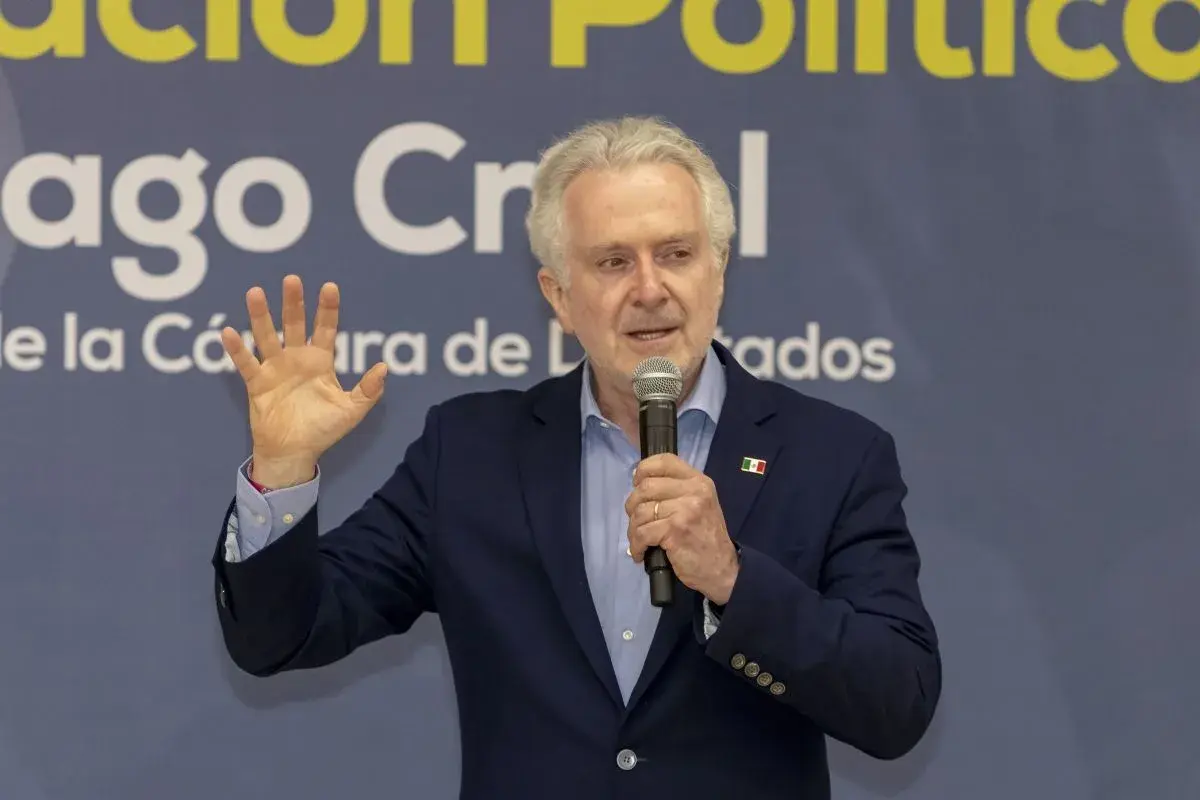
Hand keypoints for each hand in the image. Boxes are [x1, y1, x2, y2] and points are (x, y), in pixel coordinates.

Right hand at [221, 275, 386, 487]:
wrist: (295, 453)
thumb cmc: (324, 430)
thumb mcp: (352, 410)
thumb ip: (368, 389)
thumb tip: (385, 367)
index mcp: (320, 361)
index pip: (325, 329)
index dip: (327, 309)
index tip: (330, 287)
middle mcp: (296, 359)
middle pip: (294, 325)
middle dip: (293, 303)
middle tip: (292, 279)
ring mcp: (275, 369)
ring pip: (266, 337)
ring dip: (260, 316)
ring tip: (255, 293)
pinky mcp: (257, 384)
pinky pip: (247, 364)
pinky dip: (237, 349)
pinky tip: (229, 331)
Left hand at [624, 454, 739, 604]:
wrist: (722, 568)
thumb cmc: (706, 536)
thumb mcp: (700, 504)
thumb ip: (677, 490)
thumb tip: (640, 481)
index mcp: (699, 481)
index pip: (665, 461)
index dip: (644, 469)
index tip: (637, 483)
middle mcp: (694, 491)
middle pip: (646, 487)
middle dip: (633, 505)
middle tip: (637, 520)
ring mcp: (685, 510)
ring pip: (641, 512)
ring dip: (633, 529)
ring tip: (639, 541)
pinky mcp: (675, 531)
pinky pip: (642, 533)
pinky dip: (636, 545)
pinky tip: (640, 553)